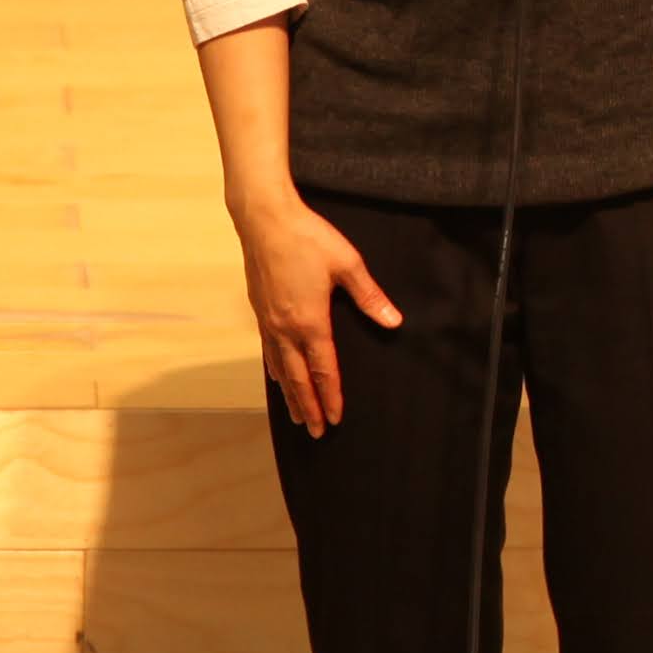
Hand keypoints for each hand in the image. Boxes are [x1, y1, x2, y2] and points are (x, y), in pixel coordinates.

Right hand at [232, 191, 397, 433]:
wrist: (264, 219)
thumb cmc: (308, 239)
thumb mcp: (348, 265)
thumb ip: (370, 297)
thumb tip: (393, 321)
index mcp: (310, 321)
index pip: (323, 368)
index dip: (331, 395)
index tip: (335, 419)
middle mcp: (285, 328)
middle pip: (299, 378)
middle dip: (308, 406)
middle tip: (315, 433)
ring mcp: (268, 321)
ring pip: (280, 368)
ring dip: (290, 394)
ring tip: (297, 416)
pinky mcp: (259, 310)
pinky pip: (268, 351)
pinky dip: (275, 370)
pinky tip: (278, 378)